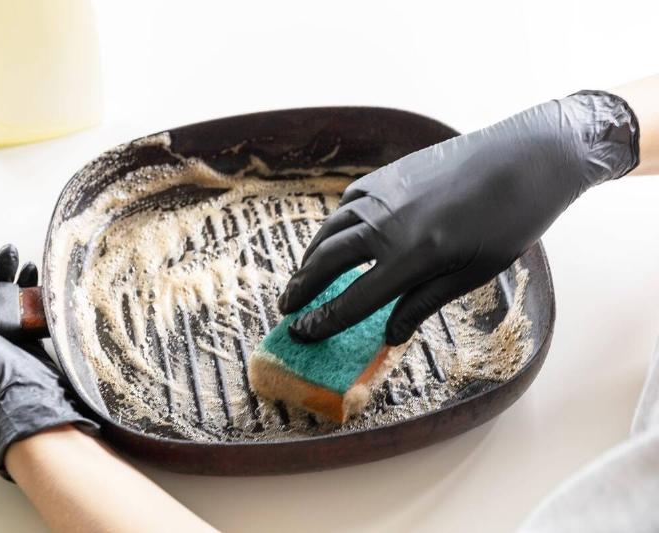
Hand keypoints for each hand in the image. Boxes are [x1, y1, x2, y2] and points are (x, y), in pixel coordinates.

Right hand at [279, 91, 638, 343]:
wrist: (525, 157)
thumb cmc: (510, 221)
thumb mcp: (472, 273)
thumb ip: (423, 303)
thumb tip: (389, 334)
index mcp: (412, 257)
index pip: (353, 299)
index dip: (323, 321)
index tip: (301, 334)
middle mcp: (386, 224)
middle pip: (326, 262)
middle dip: (302, 288)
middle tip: (287, 308)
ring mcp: (382, 195)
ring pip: (330, 230)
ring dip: (311, 258)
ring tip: (303, 277)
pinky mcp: (386, 175)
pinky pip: (347, 205)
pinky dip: (333, 227)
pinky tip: (335, 236)